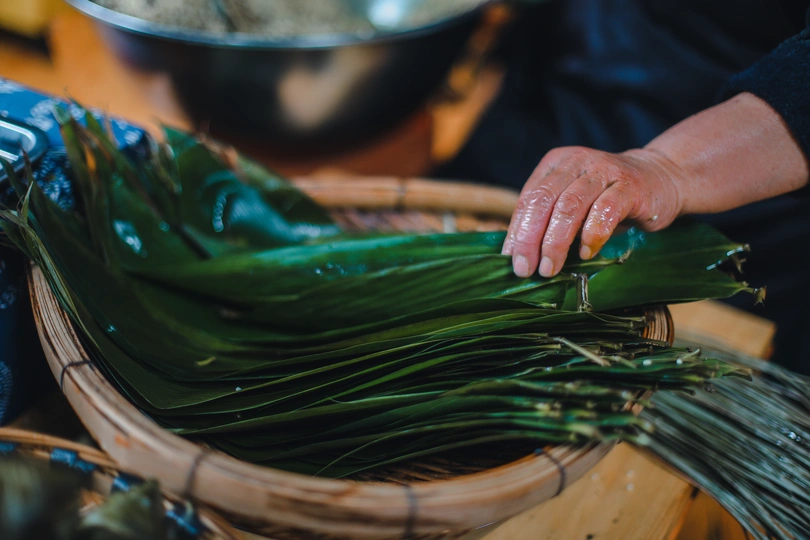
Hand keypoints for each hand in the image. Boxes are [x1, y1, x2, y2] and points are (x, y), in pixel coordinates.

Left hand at [502, 147, 685, 276]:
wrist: (660, 177)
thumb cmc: (607, 198)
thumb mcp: (573, 203)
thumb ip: (548, 220)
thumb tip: (517, 256)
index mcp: (555, 164)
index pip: (528, 199)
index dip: (517, 232)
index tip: (511, 261)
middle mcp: (576, 161)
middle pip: (544, 201)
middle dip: (530, 239)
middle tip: (526, 269)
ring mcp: (603, 170)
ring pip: (570, 206)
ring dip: (556, 242)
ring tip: (549, 268)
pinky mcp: (629, 185)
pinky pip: (605, 210)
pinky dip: (591, 234)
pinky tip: (586, 253)